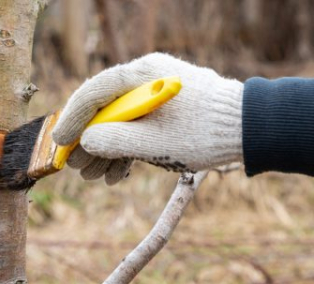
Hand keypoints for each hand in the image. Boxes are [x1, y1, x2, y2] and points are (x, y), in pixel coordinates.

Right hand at [52, 53, 242, 184]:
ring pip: (121, 121)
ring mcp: (158, 94)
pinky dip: (128, 149)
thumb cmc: (207, 132)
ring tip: (96, 178)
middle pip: (105, 108)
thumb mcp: (155, 142)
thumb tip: (86, 140)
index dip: (73, 119)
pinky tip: (118, 174)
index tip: (60, 143)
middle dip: (90, 142)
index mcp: (144, 75)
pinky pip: (139, 126)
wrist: (252, 130)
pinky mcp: (168, 109)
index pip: (95, 92)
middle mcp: (148, 78)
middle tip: (77, 168)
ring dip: (108, 150)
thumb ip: (115, 140)